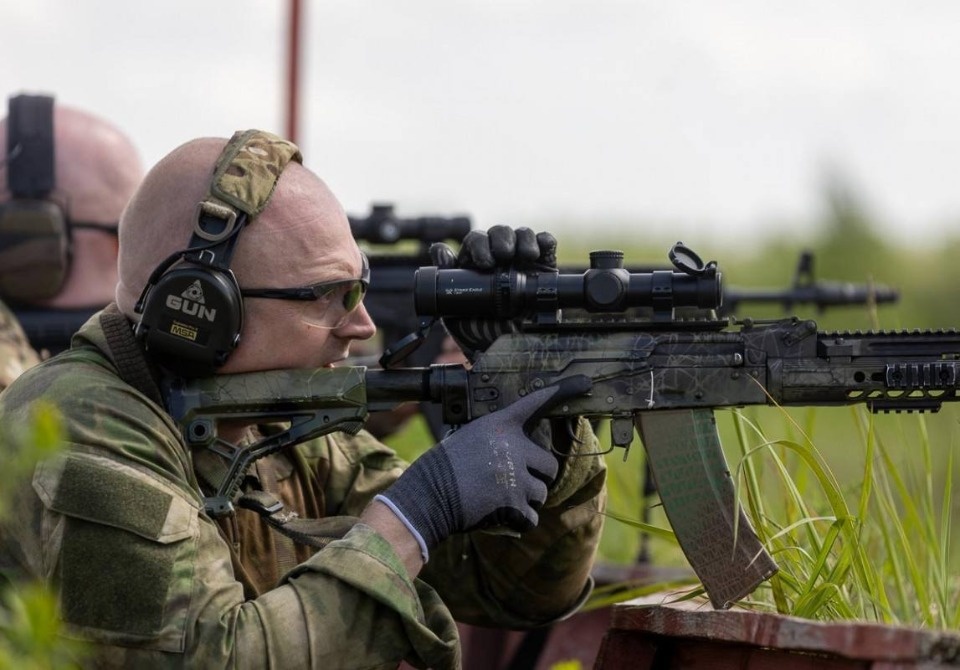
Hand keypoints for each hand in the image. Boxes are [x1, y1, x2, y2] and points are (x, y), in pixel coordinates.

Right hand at [375, 376, 591, 558]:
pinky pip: (531, 518)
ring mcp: (516, 474)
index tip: (584, 383)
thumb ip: (499, 443)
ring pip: (542, 494)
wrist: (429, 495)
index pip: (536, 402)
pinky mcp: (514, 502)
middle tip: (510, 483)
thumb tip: (521, 460)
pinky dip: (518, 522)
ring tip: (496, 498)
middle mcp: (514, 446)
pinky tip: (498, 516)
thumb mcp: (470, 439)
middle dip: (536, 478)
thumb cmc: (444, 468)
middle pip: (549, 465)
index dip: (563, 391)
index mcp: (501, 425)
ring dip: (526, 501)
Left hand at [428, 225, 558, 358]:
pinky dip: (544, 241)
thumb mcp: (454, 309)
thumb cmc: (478, 331)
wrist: (507, 352)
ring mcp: (521, 261)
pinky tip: (542, 248)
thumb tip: (440, 250)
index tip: (483, 262)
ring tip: (526, 255)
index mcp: (475, 263)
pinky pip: (545, 245)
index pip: (476, 242)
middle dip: (501, 240)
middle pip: (499, 234)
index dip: (479, 245)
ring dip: (523, 239)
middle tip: (504, 256)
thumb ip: (446, 280)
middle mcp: (498, 258)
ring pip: (521, 235)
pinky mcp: (543, 267)